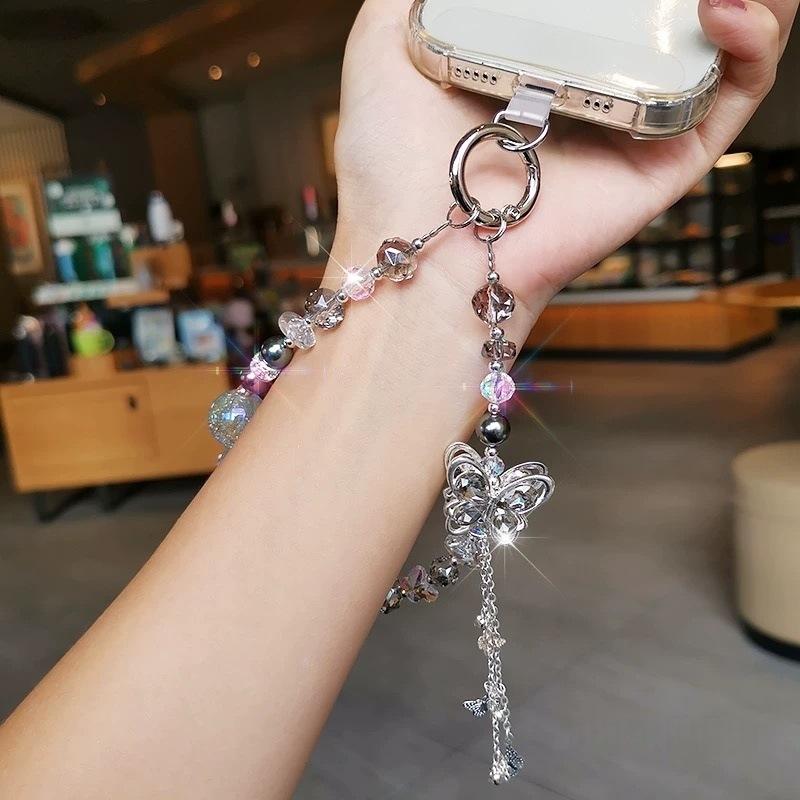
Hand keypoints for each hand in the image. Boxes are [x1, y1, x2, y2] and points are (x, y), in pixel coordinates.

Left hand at [334, 0, 795, 311]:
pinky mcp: (663, 164)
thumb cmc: (391, 157)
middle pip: (665, 16)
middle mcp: (591, 88)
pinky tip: (729, 6)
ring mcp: (631, 127)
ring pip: (716, 48)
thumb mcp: (388, 41)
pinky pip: (732, 98)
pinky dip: (755, 46)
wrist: (420, 245)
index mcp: (537, 58)